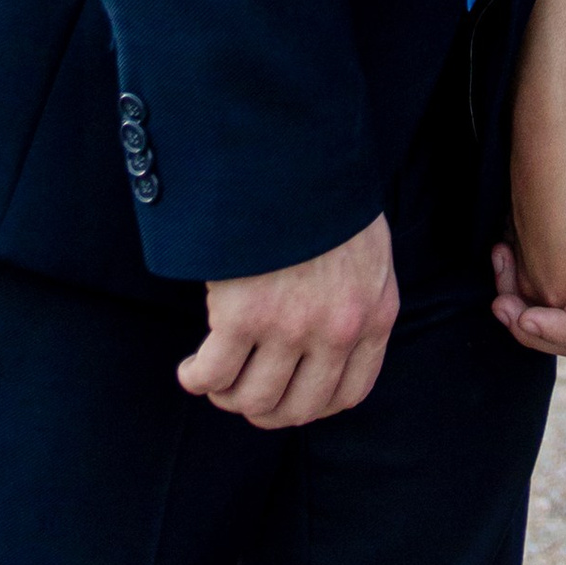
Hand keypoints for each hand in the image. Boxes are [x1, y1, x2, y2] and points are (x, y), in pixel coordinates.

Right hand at [178, 211, 398, 427]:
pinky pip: (213, 374)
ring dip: (229, 397)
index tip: (288, 398)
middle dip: (266, 410)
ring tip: (214, 378)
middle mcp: (337, 330)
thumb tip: (331, 342)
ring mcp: (291, 326)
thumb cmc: (328, 197)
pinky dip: (197, 379)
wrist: (297, 153)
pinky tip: (191, 370)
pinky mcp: (244, 314)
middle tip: (243, 395)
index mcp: (374, 315)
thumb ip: (358, 301)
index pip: (349, 394)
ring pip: (254, 399)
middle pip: (298, 408)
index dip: (313, 406)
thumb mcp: (369, 253)